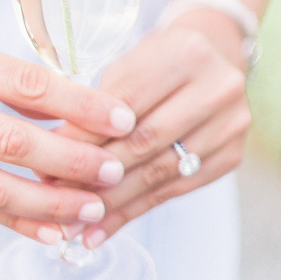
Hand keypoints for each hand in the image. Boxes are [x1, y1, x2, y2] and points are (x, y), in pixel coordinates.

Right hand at [0, 15, 135, 244]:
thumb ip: (4, 74)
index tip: (118, 116)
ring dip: (46, 203)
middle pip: (9, 142)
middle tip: (112, 168)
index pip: (23, 85)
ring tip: (90, 206)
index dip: (78, 104)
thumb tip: (63, 105)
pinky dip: (10, 221)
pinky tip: (47, 228)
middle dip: (70, 161)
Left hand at [50, 22, 250, 247]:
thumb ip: (99, 101)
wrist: (215, 58)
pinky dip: (134, 211)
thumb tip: (58, 152)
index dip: (86, 134)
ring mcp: (230, 125)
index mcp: (187, 52)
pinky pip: (174, 191)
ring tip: (75, 224)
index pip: (127, 102)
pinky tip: (104, 227)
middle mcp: (217, 88)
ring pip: (159, 173)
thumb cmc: (158, 60)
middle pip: (146, 141)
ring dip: (112, 202)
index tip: (50, 158)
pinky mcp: (230, 156)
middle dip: (96, 173)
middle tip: (56, 195)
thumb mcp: (129, 62)